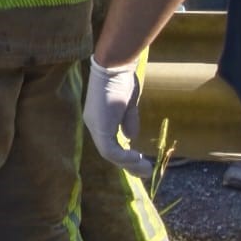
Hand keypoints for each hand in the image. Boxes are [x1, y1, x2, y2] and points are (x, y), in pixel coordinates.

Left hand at [84, 57, 151, 177]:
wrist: (115, 67)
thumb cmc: (122, 80)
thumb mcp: (128, 104)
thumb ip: (127, 121)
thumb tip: (129, 138)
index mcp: (99, 118)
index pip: (109, 142)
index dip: (124, 154)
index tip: (140, 161)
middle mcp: (93, 124)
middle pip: (109, 151)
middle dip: (128, 164)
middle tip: (145, 172)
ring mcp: (95, 126)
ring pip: (110, 154)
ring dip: (129, 164)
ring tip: (146, 170)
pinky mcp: (100, 128)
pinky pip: (111, 151)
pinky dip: (125, 158)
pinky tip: (138, 159)